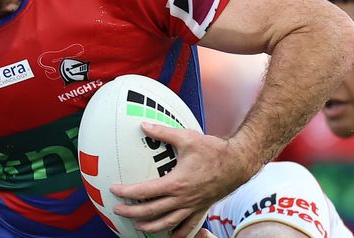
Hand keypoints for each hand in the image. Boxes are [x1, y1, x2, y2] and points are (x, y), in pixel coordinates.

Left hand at [110, 122, 253, 237]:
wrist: (239, 162)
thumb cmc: (213, 150)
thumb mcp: (186, 137)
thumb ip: (163, 133)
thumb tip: (143, 125)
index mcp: (176, 183)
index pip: (145, 191)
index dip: (127, 192)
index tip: (114, 190)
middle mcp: (183, 199)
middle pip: (152, 211)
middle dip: (132, 212)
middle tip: (117, 210)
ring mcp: (193, 206)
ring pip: (168, 223)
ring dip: (151, 226)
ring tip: (138, 226)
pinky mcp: (202, 208)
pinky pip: (189, 226)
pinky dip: (178, 233)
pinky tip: (170, 235)